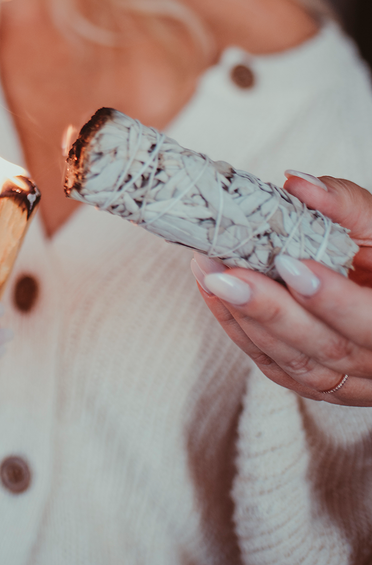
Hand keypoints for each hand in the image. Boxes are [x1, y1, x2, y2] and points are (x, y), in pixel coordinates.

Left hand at [191, 175, 371, 404]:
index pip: (371, 323)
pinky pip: (273, 365)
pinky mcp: (316, 382)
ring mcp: (349, 380)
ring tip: (209, 273)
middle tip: (227, 275)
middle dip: (271, 311)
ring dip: (244, 318)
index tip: (289, 265)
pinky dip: (238, 329)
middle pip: (326, 348)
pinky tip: (212, 293)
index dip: (331, 300)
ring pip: (295, 362)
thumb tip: (297, 182)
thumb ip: (345, 205)